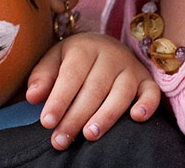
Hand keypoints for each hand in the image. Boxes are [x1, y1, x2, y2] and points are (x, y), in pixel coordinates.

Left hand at [26, 32, 159, 149]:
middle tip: (61, 140)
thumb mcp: (54, 60)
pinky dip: (147, 105)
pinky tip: (137, 118)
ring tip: (89, 135)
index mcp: (84, 48)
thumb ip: (42, 77)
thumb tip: (32, 96)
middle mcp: (110, 55)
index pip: (70, 76)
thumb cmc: (74, 59)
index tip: (47, 122)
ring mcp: (130, 68)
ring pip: (121, 93)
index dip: (58, 100)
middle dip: (76, 117)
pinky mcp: (147, 80)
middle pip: (93, 89)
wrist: (104, 45)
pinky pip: (151, 92)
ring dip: (106, 115)